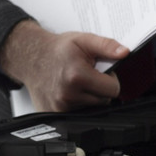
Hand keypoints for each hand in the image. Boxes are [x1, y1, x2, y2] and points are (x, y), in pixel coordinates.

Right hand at [0, 20, 127, 112]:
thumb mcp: (84, 40)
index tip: (100, 71)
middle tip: (87, 75)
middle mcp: (67, 95)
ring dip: (88, 98)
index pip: (113, 90)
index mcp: (77, 76)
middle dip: (99, 89)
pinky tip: (68, 91)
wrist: (31, 57)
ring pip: (91, 109)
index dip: (110, 79)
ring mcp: (59, 108)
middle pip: (103, 101)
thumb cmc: (58, 50)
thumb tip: (124, 52)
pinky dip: (76, 105)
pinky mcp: (53, 115)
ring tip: (76, 82)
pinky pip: (77, 115)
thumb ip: (106, 46)